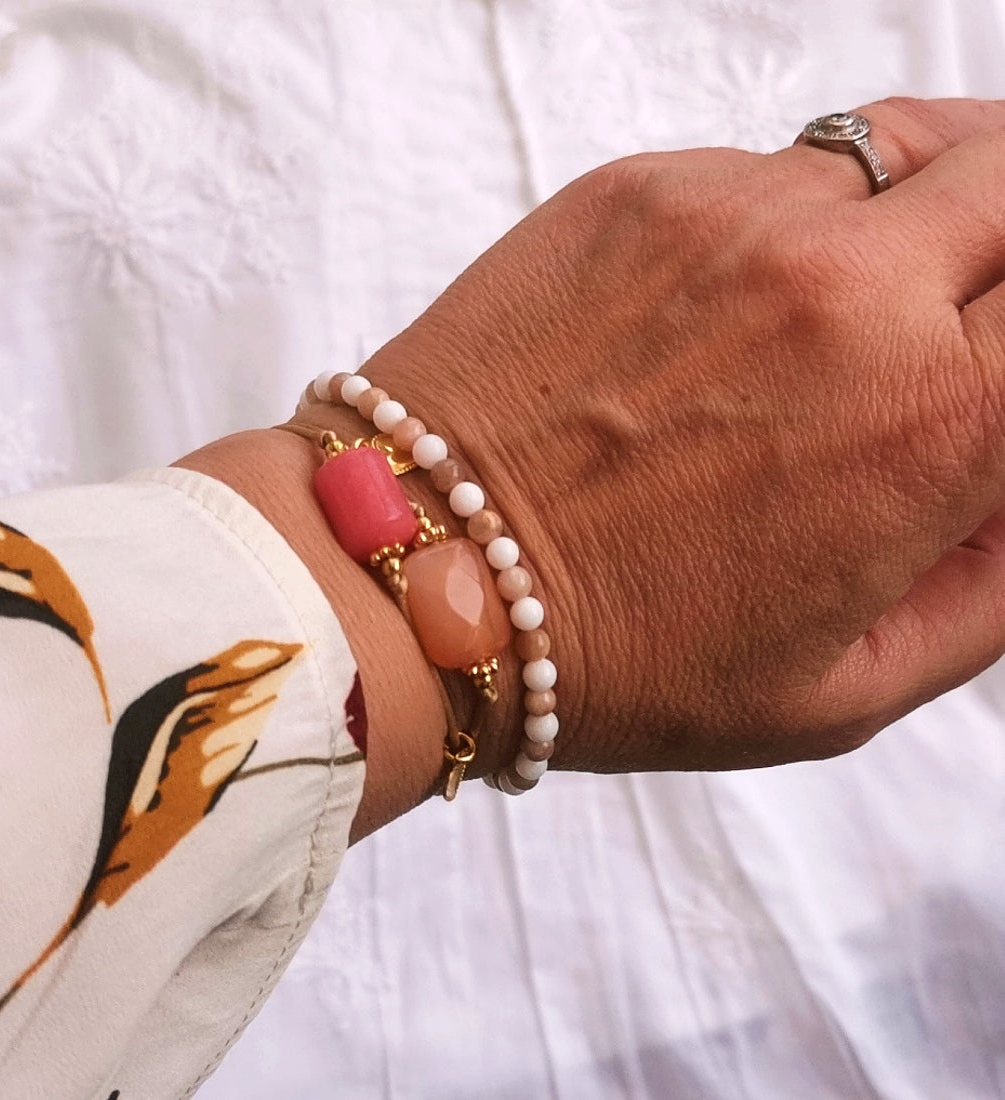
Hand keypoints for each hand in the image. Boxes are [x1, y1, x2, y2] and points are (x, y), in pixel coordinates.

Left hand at [349, 97, 1004, 773]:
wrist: (426, 575)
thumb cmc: (618, 658)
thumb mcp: (837, 689)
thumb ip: (986, 591)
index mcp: (928, 423)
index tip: (1002, 366)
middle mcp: (847, 289)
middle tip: (986, 293)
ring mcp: (734, 220)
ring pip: (901, 148)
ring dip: (920, 206)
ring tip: (878, 281)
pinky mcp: (636, 191)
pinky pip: (769, 167)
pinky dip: (790, 217)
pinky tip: (735, 301)